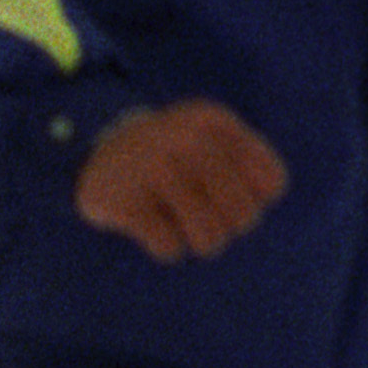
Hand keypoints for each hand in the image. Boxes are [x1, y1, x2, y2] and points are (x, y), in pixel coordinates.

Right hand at [74, 99, 286, 260]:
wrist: (96, 157)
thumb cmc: (171, 161)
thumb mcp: (211, 147)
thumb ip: (248, 173)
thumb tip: (249, 211)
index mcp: (212, 120)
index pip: (271, 182)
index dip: (258, 202)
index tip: (238, 198)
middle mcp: (182, 135)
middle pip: (242, 211)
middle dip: (233, 227)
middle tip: (215, 224)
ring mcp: (148, 165)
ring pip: (208, 231)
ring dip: (204, 242)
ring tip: (192, 235)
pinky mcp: (120, 199)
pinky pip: (168, 244)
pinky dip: (167, 247)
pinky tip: (155, 232)